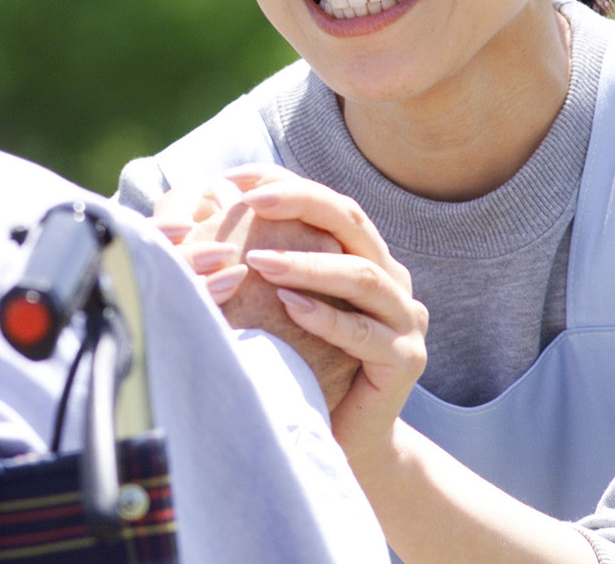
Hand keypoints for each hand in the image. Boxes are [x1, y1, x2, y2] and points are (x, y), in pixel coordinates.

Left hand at [226, 166, 427, 467]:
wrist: (345, 437)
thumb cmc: (302, 362)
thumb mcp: (278, 303)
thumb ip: (259, 256)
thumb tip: (208, 199)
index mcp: (365, 253)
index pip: (328, 201)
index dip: (283, 180)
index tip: (230, 177)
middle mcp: (392, 277)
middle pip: (350, 221)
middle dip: (299, 202)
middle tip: (250, 201)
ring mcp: (405, 318)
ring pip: (360, 274)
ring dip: (307, 263)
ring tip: (259, 260)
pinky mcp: (405, 360)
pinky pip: (365, 333)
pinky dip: (326, 317)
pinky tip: (288, 307)